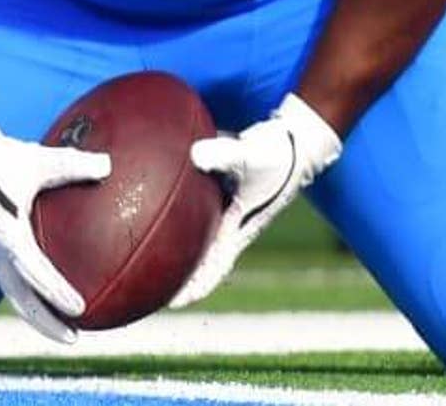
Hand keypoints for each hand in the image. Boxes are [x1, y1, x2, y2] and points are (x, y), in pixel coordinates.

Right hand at [0, 106, 110, 342]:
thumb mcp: (37, 160)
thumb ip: (73, 164)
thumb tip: (108, 165)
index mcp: (5, 235)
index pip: (34, 272)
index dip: (56, 292)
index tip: (80, 308)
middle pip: (21, 300)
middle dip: (47, 322)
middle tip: (74, 338)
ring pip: (15, 295)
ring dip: (39, 315)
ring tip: (67, 330)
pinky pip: (12, 281)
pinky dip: (31, 295)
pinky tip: (50, 296)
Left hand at [170, 93, 341, 307]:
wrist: (294, 142)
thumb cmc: (277, 155)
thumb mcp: (251, 156)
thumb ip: (223, 155)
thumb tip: (193, 155)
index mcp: (239, 229)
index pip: (213, 267)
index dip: (193, 288)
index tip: (172, 303)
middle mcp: (232, 225)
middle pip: (202, 261)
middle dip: (180, 277)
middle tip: (151, 289)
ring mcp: (228, 211)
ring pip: (199, 239)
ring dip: (180, 252)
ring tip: (152, 261)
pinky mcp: (224, 192)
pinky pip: (198, 214)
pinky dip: (183, 221)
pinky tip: (163, 213)